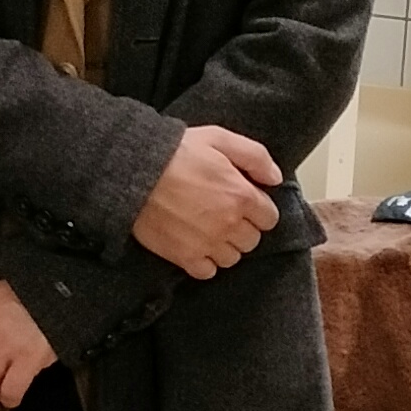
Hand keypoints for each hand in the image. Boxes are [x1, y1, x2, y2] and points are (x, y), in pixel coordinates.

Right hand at [133, 123, 282, 279]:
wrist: (134, 171)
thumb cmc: (176, 152)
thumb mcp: (220, 139)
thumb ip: (255, 156)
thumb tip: (275, 178)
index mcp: (241, 196)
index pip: (269, 218)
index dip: (258, 209)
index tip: (244, 201)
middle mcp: (229, 224)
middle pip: (252, 240)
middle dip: (243, 228)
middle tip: (225, 214)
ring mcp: (207, 243)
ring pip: (232, 258)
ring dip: (225, 246)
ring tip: (210, 230)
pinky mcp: (184, 256)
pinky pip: (207, 271)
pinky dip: (205, 262)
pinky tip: (196, 245)